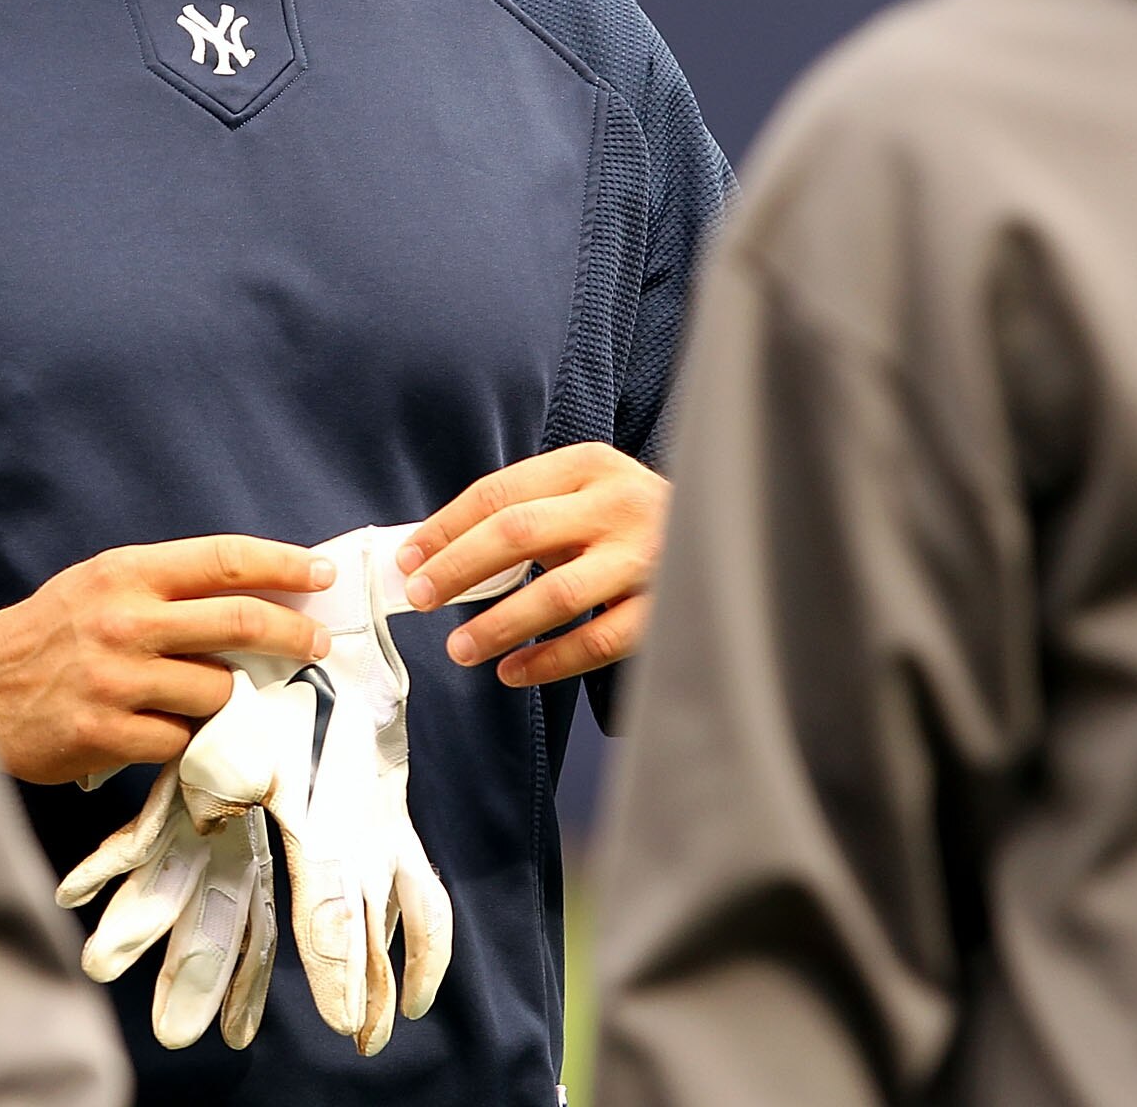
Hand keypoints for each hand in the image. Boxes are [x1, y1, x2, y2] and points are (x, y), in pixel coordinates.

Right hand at [0, 536, 334, 785]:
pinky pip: (181, 741)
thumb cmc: (53, 632)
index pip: (224, 560)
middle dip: (292, 635)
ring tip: (211, 699)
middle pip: (238, 622)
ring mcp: (115, 680)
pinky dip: (187, 740)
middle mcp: (125, 620)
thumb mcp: (103, 585)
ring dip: (229, 700)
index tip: (321, 576)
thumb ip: (169, 589)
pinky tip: (169, 730)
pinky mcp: (104, 734)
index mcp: (127, 572)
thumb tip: (259, 597)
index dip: (283, 565)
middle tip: (317, 645)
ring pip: (217, 691)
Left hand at [395, 443, 666, 687]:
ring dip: (498, 624)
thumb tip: (439, 553)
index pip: (498, 492)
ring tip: (461, 647)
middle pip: (518, 533)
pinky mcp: (664, 607)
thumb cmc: (631, 516)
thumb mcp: (585, 490)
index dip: (446, 527)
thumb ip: (526, 511)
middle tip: (421, 597)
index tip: (410, 559)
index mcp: (588, 465)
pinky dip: (549, 660)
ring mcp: (644, 557)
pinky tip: (513, 671)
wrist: (726, 528)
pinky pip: (597, 640)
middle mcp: (616, 505)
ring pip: (556, 593)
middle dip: (459, 567)